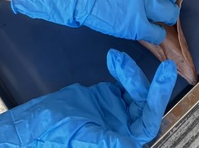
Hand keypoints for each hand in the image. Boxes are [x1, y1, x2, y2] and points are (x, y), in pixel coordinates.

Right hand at [0, 48, 176, 146]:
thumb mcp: (78, 136)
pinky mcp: (110, 100)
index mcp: (119, 142)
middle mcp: (123, 131)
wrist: (33, 126)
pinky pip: (124, 84)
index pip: (146, 125)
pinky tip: (113, 59)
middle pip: (145, 107)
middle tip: (156, 66)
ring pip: (136, 93)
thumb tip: (130, 145)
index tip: (164, 75)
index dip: (157, 102)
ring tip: (115, 59)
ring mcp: (117, 115)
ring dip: (130, 74)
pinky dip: (122, 70)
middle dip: (146, 84)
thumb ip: (104, 141)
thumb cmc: (52, 135)